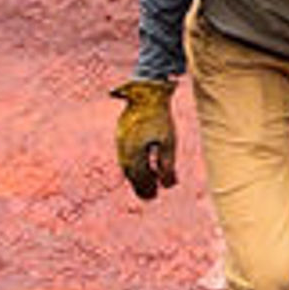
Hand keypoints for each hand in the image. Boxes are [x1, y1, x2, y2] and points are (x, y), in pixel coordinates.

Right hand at [113, 76, 175, 203]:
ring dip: (137, 173)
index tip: (153, 197)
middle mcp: (122, 148)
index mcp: (133, 153)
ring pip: (127, 164)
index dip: (146, 189)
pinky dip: (135, 162)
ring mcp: (120, 140)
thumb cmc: (160, 117)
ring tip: (149, 179)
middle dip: (141, 184)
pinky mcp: (121, 132)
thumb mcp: (169, 142)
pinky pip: (126, 153)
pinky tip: (145, 162)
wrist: (147, 92)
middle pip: (131, 173)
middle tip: (151, 194)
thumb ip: (167, 164)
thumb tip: (167, 185)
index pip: (138, 178)